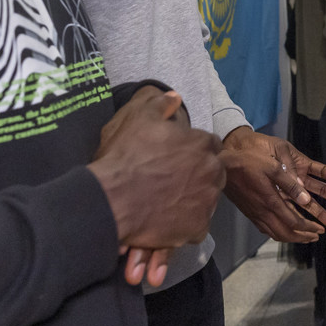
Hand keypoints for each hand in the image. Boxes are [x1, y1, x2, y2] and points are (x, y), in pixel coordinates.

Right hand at [88, 88, 224, 284]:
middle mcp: (212, 172)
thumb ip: (161, 104)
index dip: (195, 149)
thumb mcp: (140, 118)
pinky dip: (185, 224)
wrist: (112, 199)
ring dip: (193, 199)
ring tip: (167, 203)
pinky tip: (167, 221)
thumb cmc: (127, 156)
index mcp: (202, 144)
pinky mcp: (198, 228)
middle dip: (198, 174)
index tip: (180, 156)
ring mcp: (207, 202)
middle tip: (173, 181)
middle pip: (212, 172)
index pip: (210, 144)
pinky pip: (196, 225)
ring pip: (206, 199)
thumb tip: (175, 97)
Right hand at [221, 129, 325, 243]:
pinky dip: (278, 233)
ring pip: (275, 234)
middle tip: (316, 236)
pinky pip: (266, 230)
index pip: (294, 222)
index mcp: (271, 202)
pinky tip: (283, 230)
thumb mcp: (273, 168)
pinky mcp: (249, 213)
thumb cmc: (250, 163)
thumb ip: (291, 184)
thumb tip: (307, 200)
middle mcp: (263, 213)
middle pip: (286, 233)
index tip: (320, 229)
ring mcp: (255, 215)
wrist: (224, 166)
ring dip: (291, 237)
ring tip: (304, 236)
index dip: (308, 228)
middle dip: (302, 237)